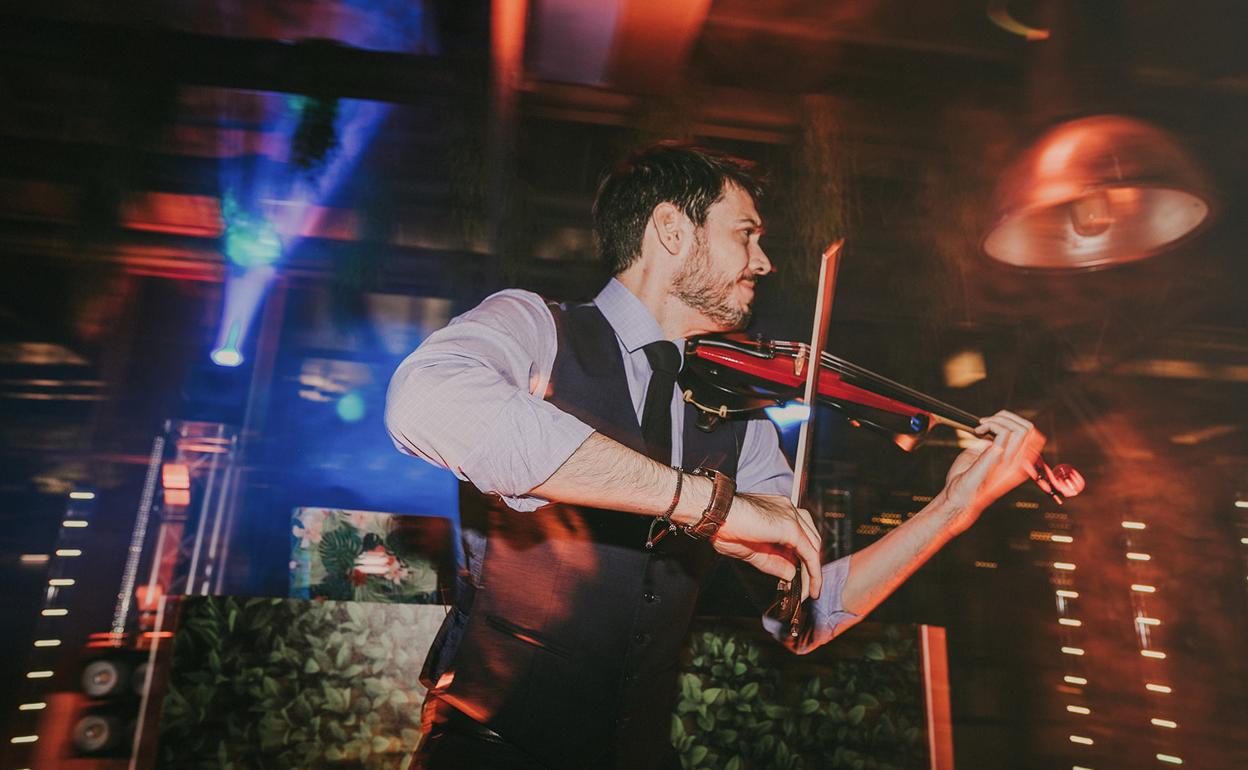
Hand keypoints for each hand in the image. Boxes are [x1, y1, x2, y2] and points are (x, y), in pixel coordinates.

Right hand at [711, 494, 822, 600]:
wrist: (715, 513)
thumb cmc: (724, 526)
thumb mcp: (752, 551)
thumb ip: (773, 562)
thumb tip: (790, 574)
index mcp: (778, 510)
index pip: (800, 535)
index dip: (802, 558)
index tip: (799, 577)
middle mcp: (788, 509)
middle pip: (810, 540)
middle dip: (810, 566)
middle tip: (807, 588)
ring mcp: (791, 516)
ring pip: (813, 546)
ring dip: (813, 571)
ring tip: (810, 591)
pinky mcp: (790, 527)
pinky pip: (809, 553)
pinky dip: (813, 572)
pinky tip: (810, 586)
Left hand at [941, 410, 1045, 532]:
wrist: (957, 500)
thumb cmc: (966, 480)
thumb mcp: (983, 456)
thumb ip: (993, 443)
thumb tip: (996, 428)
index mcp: (1017, 462)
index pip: (1033, 435)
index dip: (1014, 422)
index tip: (993, 424)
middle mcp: (1018, 463)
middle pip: (1029, 428)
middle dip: (1006, 417)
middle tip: (985, 423)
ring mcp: (1010, 463)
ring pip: (1021, 429)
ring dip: (998, 419)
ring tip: (981, 427)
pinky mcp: (998, 460)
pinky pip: (1005, 434)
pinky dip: (991, 424)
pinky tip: (978, 431)